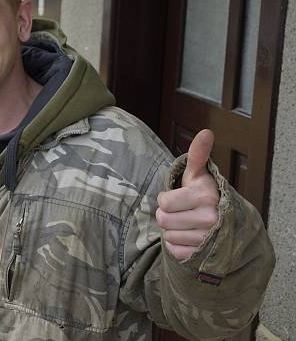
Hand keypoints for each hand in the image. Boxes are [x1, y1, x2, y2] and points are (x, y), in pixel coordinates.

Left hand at [156, 129, 219, 259]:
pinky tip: (189, 238)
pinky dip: (177, 246)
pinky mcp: (204, 256)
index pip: (163, 202)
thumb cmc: (203, 195)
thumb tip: (206, 132)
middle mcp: (210, 218)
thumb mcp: (198, 175)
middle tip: (181, 213)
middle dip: (167, 215)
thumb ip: (198, 154)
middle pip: (163, 220)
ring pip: (168, 236)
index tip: (179, 198)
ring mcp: (208, 239)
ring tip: (187, 225)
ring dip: (172, 230)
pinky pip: (175, 251)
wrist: (225, 223)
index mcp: (205, 196)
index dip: (166, 200)